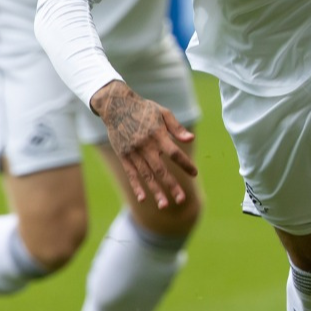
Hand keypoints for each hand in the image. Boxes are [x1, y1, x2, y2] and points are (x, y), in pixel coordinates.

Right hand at [90, 81, 197, 208]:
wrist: (116, 105)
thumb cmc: (144, 109)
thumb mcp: (162, 112)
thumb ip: (176, 128)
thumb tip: (191, 139)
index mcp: (157, 134)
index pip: (174, 153)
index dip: (185, 164)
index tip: (194, 173)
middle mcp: (145, 145)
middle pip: (160, 169)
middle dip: (171, 185)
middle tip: (182, 199)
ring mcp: (133, 152)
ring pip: (146, 175)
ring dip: (156, 191)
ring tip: (165, 205)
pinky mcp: (124, 155)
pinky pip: (131, 173)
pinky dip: (137, 186)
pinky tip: (143, 198)